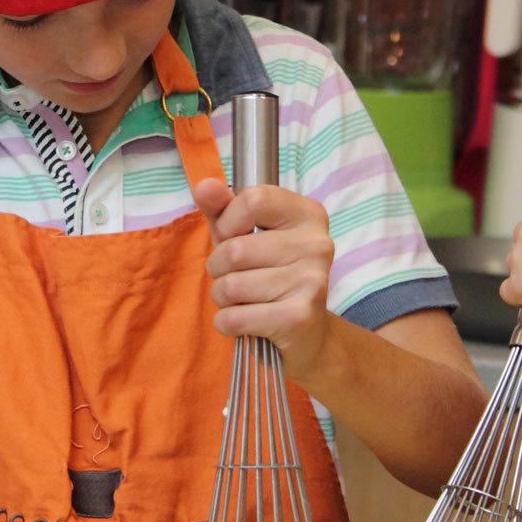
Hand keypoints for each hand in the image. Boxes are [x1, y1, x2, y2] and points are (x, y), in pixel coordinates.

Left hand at [194, 179, 335, 377]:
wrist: (308, 337)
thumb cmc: (271, 277)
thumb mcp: (245, 236)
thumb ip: (223, 208)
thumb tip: (204, 185)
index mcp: (308, 214)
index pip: (253, 199)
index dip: (228, 221)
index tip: (233, 236)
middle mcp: (317, 244)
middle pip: (235, 249)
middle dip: (220, 269)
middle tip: (238, 277)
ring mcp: (311, 281)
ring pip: (231, 286)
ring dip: (223, 299)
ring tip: (245, 301)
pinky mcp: (299, 318)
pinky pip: (234, 318)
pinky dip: (227, 324)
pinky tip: (248, 322)